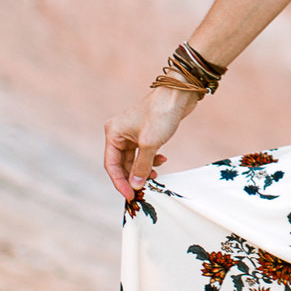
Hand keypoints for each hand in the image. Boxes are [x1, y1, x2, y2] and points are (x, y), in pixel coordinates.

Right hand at [103, 86, 198, 200]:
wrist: (178, 94)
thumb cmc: (161, 115)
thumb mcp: (150, 144)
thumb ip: (141, 166)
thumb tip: (135, 185)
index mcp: (113, 133)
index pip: (112, 165)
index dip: (120, 182)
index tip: (131, 196)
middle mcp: (119, 133)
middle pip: (122, 164)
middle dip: (134, 176)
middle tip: (145, 189)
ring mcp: (131, 132)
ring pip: (134, 159)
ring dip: (144, 168)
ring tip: (156, 174)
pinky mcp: (144, 132)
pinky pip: (143, 152)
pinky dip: (151, 159)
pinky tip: (162, 160)